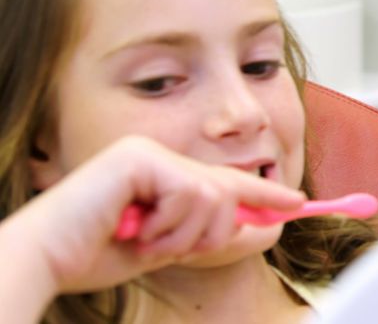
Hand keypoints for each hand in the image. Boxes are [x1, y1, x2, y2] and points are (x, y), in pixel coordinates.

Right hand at [1, 137, 304, 298]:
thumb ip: (206, 234)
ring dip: (180, 235)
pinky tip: (131, 227)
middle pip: (226, 192)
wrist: (45, 260)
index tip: (298, 203)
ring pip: (214, 198)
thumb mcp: (164, 247)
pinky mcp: (141, 156)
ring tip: (139, 237)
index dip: (264, 193)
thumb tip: (263, 230)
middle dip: (208, 231)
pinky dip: (167, 225)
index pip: (225, 181)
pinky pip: (190, 195)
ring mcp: (150, 151)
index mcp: (163, 172)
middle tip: (157, 244)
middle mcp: (159, 154)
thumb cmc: (91, 254)